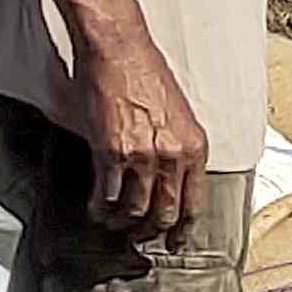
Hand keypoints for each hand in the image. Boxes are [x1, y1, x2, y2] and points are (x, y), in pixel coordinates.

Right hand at [44, 0, 208, 239]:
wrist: (120, 50)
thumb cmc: (147, 74)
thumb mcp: (180, 114)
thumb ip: (179, 149)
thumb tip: (172, 180)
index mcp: (195, 147)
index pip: (194, 204)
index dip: (182, 230)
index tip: (174, 241)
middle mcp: (172, 156)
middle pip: (164, 214)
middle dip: (151, 231)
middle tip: (140, 236)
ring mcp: (142, 156)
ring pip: (134, 210)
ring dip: (122, 222)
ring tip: (113, 223)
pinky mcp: (112, 152)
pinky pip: (107, 194)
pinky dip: (100, 207)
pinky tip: (96, 208)